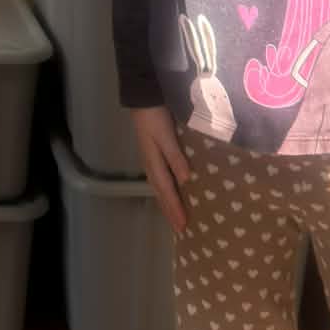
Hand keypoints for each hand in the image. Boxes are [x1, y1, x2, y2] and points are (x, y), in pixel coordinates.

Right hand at [132, 106, 189, 234]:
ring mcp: (151, 160)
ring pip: (160, 188)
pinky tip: (172, 190)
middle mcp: (151, 166)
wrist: (143, 100)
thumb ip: (176, 157)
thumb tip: (186, 181)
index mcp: (154, 164)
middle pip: (162, 194)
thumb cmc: (155, 118)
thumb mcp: (166, 136)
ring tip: (175, 217)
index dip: (175, 209)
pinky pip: (160, 179)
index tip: (183, 227)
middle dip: (170, 211)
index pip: (167, 191)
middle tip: (180, 230)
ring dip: (167, 203)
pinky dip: (166, 190)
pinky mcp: (153, 154)